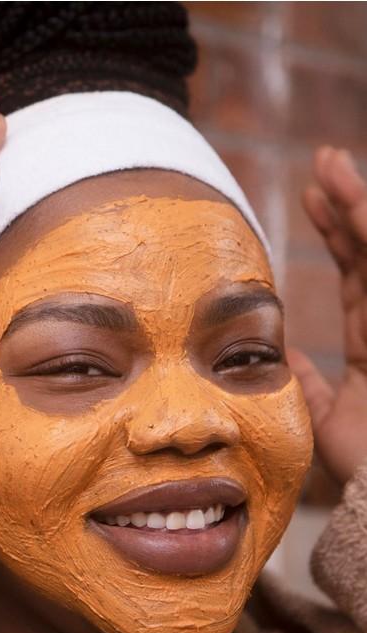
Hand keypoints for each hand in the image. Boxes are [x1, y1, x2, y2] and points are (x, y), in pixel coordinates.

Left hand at [288, 146, 366, 484]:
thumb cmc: (365, 467)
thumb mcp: (325, 415)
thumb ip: (307, 381)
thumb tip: (277, 354)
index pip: (357, 276)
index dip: (338, 236)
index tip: (310, 198)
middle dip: (348, 207)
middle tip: (322, 163)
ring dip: (359, 207)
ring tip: (331, 164)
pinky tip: (354, 203)